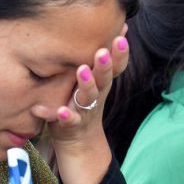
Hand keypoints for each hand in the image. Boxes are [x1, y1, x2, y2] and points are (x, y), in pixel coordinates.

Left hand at [31, 26, 129, 183]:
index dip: (120, 51)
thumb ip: (96, 63)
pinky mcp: (71, 129)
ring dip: (86, 84)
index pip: (114, 66)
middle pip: (105, 78)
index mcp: (100, 85)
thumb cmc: (82, 110)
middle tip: (104, 49)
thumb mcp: (90, 86)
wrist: (82, 151)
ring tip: (81, 70)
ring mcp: (85, 113)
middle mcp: (96, 97)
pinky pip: (69, 122)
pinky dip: (65, 117)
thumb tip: (110, 32)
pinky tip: (60, 112)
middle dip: (105, 64)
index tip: (122, 32)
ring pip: (88, 98)